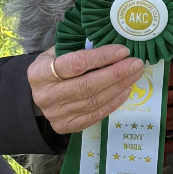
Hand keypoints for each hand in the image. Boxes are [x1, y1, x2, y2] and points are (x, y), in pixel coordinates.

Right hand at [28, 44, 143, 134]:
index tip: (123, 50)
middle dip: (116, 74)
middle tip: (136, 64)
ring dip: (118, 87)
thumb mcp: (55, 53)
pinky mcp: (67, 126)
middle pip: (87, 85)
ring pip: (94, 101)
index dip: (101, 57)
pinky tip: (125, 91)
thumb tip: (111, 47)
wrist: (37, 95)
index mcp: (40, 73)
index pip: (75, 64)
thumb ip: (78, 49)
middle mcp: (47, 96)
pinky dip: (113, 103)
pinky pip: (95, 115)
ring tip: (134, 75)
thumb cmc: (50, 68)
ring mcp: (57, 114)